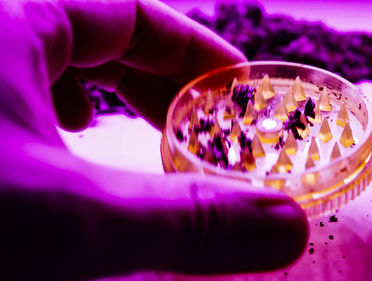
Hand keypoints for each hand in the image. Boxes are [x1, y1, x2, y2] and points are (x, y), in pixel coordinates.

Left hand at [0, 1, 307, 279]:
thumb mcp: (71, 219)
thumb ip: (186, 220)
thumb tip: (287, 225)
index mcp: (14, 16)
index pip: (132, 13)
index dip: (196, 51)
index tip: (237, 90)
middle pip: (96, 35)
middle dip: (158, 80)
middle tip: (201, 122)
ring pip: (52, 59)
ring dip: (108, 91)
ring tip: (139, 125)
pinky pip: (13, 86)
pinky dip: (52, 108)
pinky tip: (62, 138)